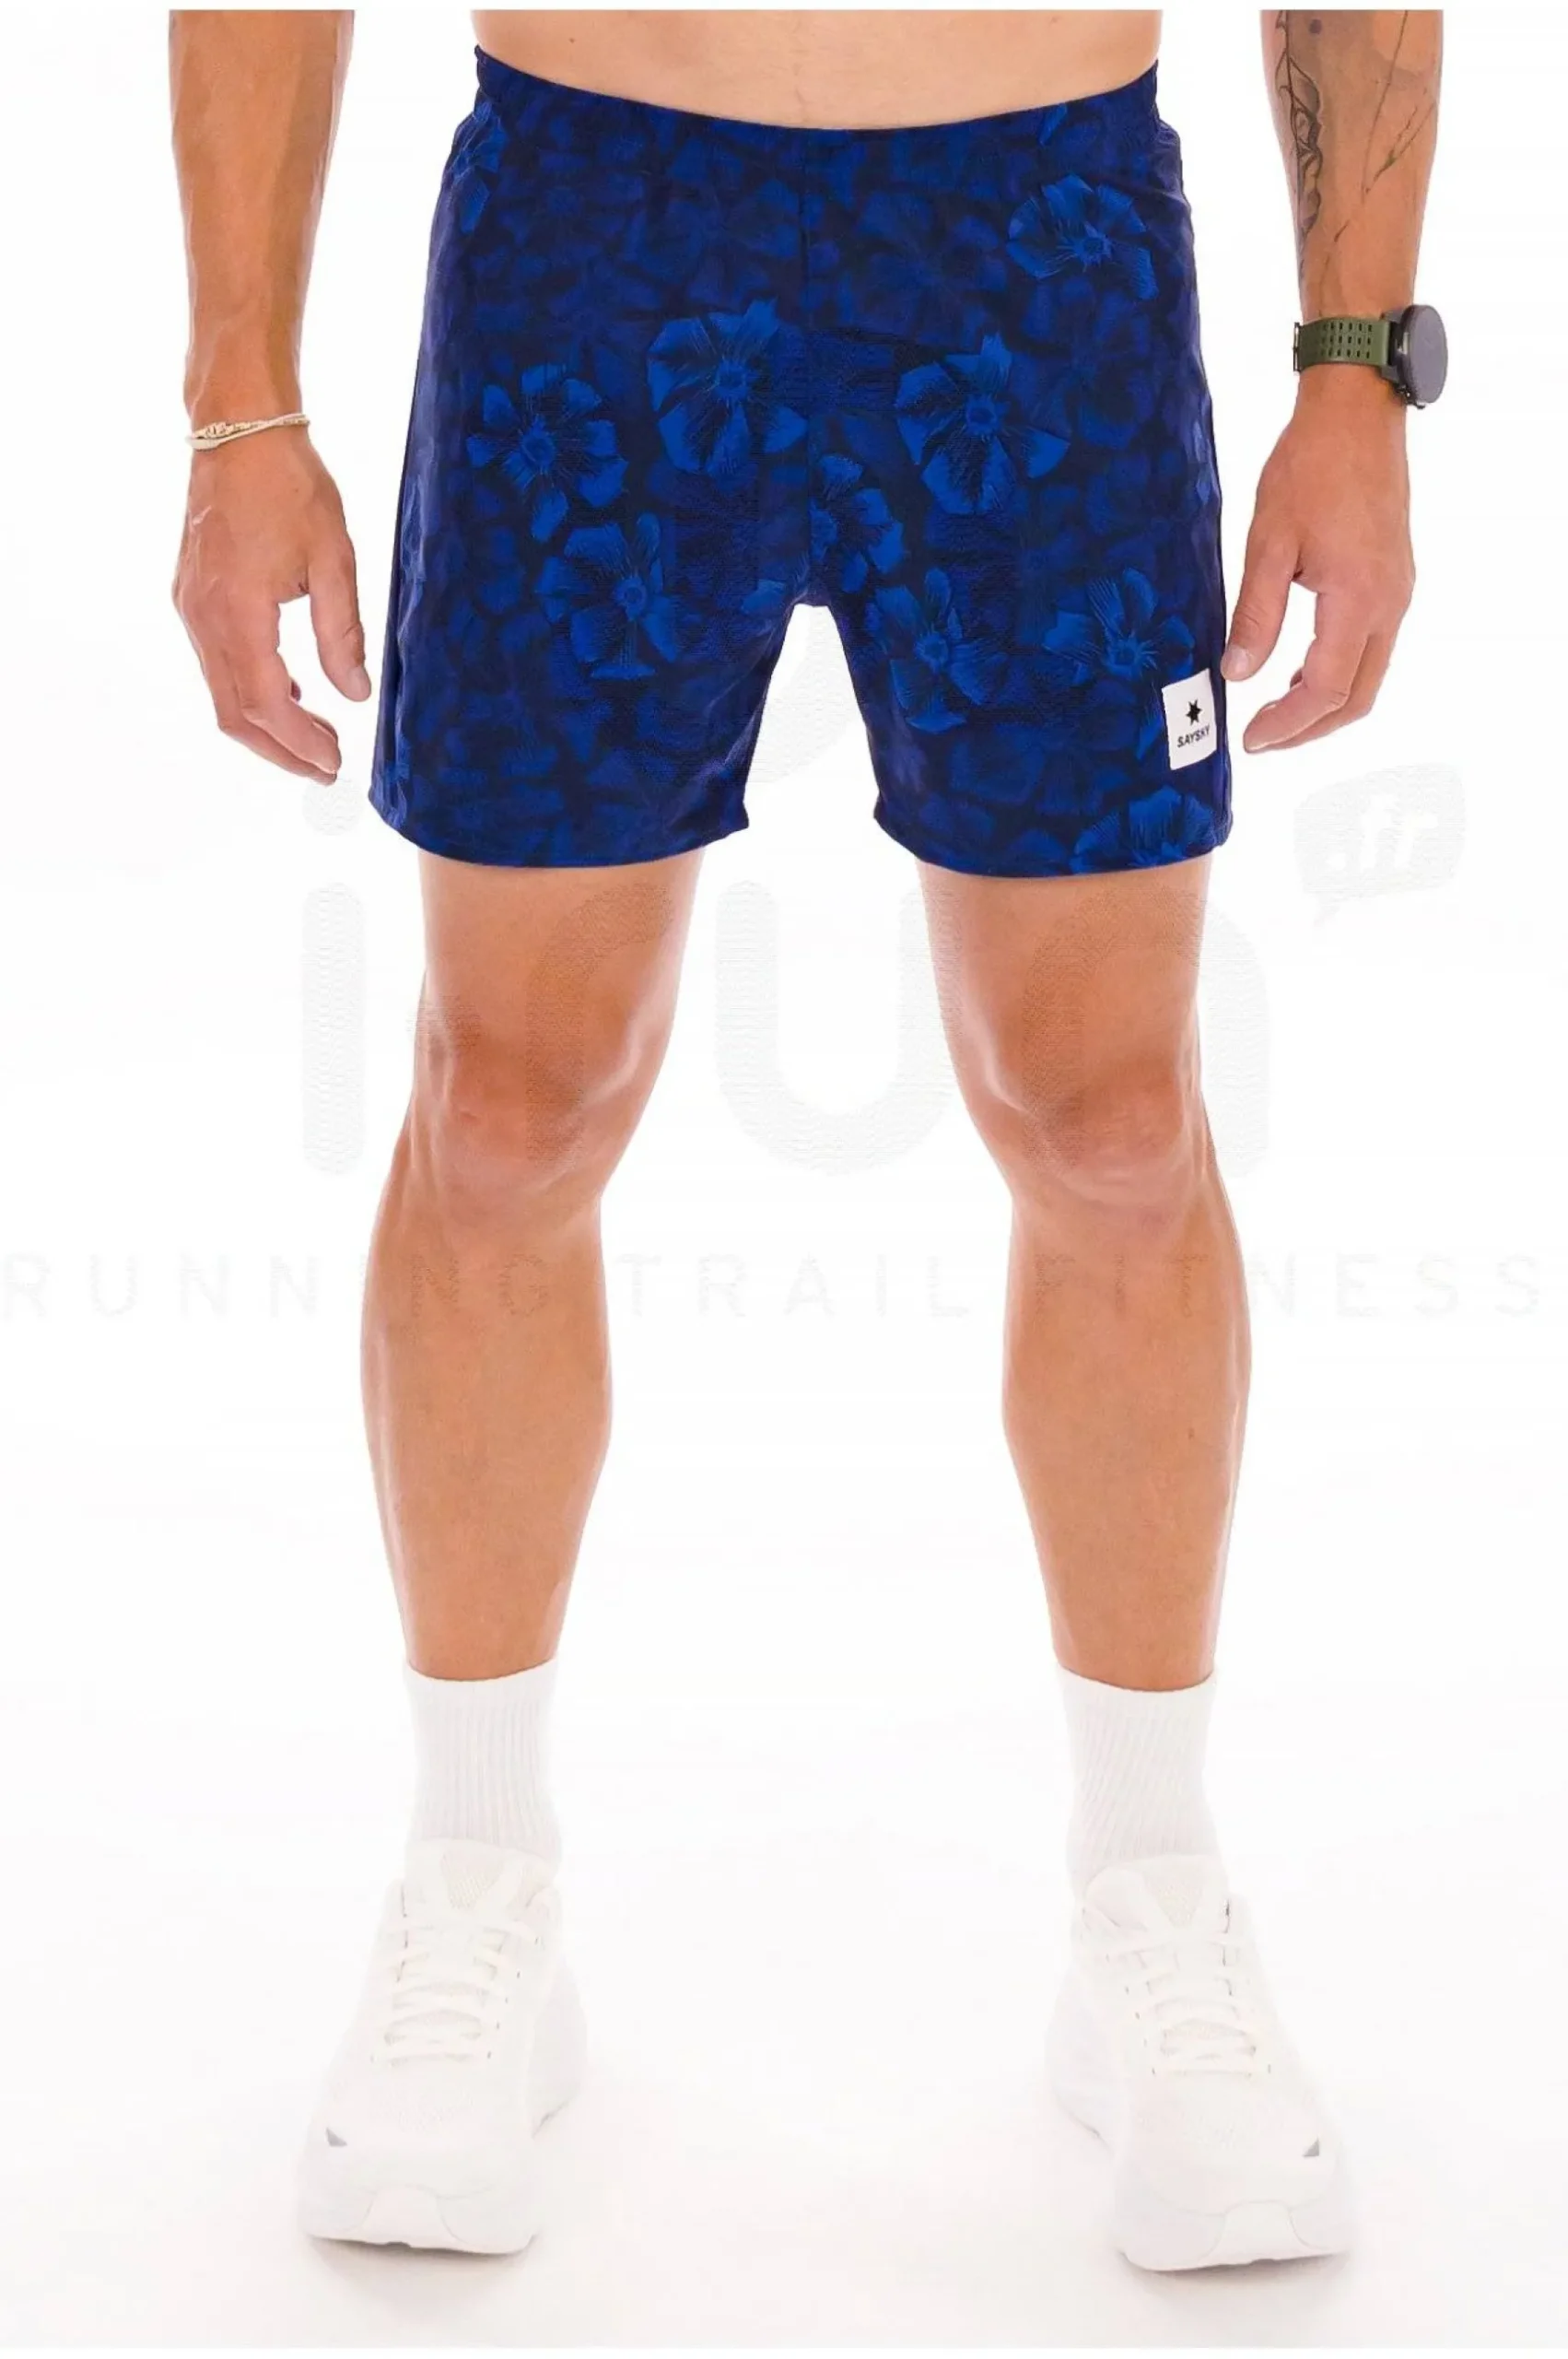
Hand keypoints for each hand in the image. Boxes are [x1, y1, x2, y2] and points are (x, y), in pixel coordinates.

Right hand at [173, 427, 368, 777]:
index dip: (300, 742)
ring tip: (317, 736)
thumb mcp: (333, 559)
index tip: (334, 762)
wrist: (238, 430)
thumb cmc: (289, 484)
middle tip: (326, 767)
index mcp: (239, 611)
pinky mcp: (191, 596)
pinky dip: (250, 689)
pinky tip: (291, 690)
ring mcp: (191, 607)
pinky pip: (216, 662)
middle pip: (235, 714)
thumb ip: (341, 634)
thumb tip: (355, 694)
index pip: (267, 702)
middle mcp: (203, 617)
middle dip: (281, 749)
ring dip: (266, 723)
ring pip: (221, 693)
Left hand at [1221, 369, 1414, 752]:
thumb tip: (1237, 673)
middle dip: (1309, 729)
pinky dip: (1338, 673)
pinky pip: (1373, 648)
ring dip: (1324, 704)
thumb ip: (1254, 616)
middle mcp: (1389, 603)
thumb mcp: (1268, 542)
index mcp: (1358, 598)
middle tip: (1262, 738)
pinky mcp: (1395, 581)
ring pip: (1369, 676)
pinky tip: (1299, 671)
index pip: (1325, 690)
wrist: (1357, 412)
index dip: (1287, 724)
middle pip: (1356, 697)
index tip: (1251, 739)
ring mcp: (1398, 593)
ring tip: (1275, 712)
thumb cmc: (1311, 466)